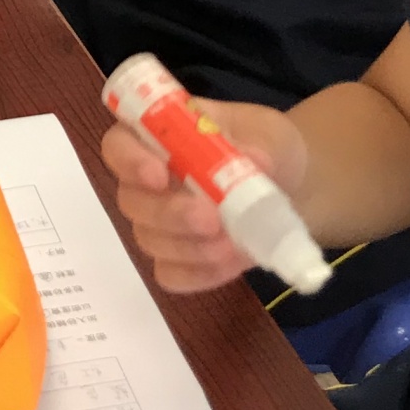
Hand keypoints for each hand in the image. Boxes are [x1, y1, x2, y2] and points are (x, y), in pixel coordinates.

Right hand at [103, 94, 306, 292]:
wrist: (290, 187)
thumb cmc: (267, 147)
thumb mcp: (268, 134)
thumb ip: (258, 146)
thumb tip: (254, 160)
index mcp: (156, 136)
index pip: (119, 146)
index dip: (131, 161)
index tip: (160, 174)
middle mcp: (147, 183)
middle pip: (132, 201)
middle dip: (169, 213)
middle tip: (209, 218)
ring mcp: (159, 225)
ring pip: (151, 241)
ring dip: (191, 246)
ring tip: (234, 243)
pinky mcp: (178, 261)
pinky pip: (173, 275)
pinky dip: (203, 272)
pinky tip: (234, 261)